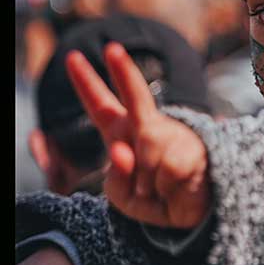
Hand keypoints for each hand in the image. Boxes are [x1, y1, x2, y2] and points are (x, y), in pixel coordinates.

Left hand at [65, 42, 210, 227]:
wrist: (191, 216)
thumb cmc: (155, 198)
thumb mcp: (122, 195)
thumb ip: (114, 176)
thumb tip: (121, 150)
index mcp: (125, 134)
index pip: (101, 106)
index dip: (86, 83)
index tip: (72, 57)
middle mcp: (148, 128)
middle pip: (136, 97)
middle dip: (124, 71)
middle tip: (112, 48)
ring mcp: (171, 137)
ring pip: (145, 157)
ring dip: (146, 184)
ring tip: (160, 190)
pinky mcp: (189, 152)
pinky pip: (163, 172)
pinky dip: (163, 190)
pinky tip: (176, 188)